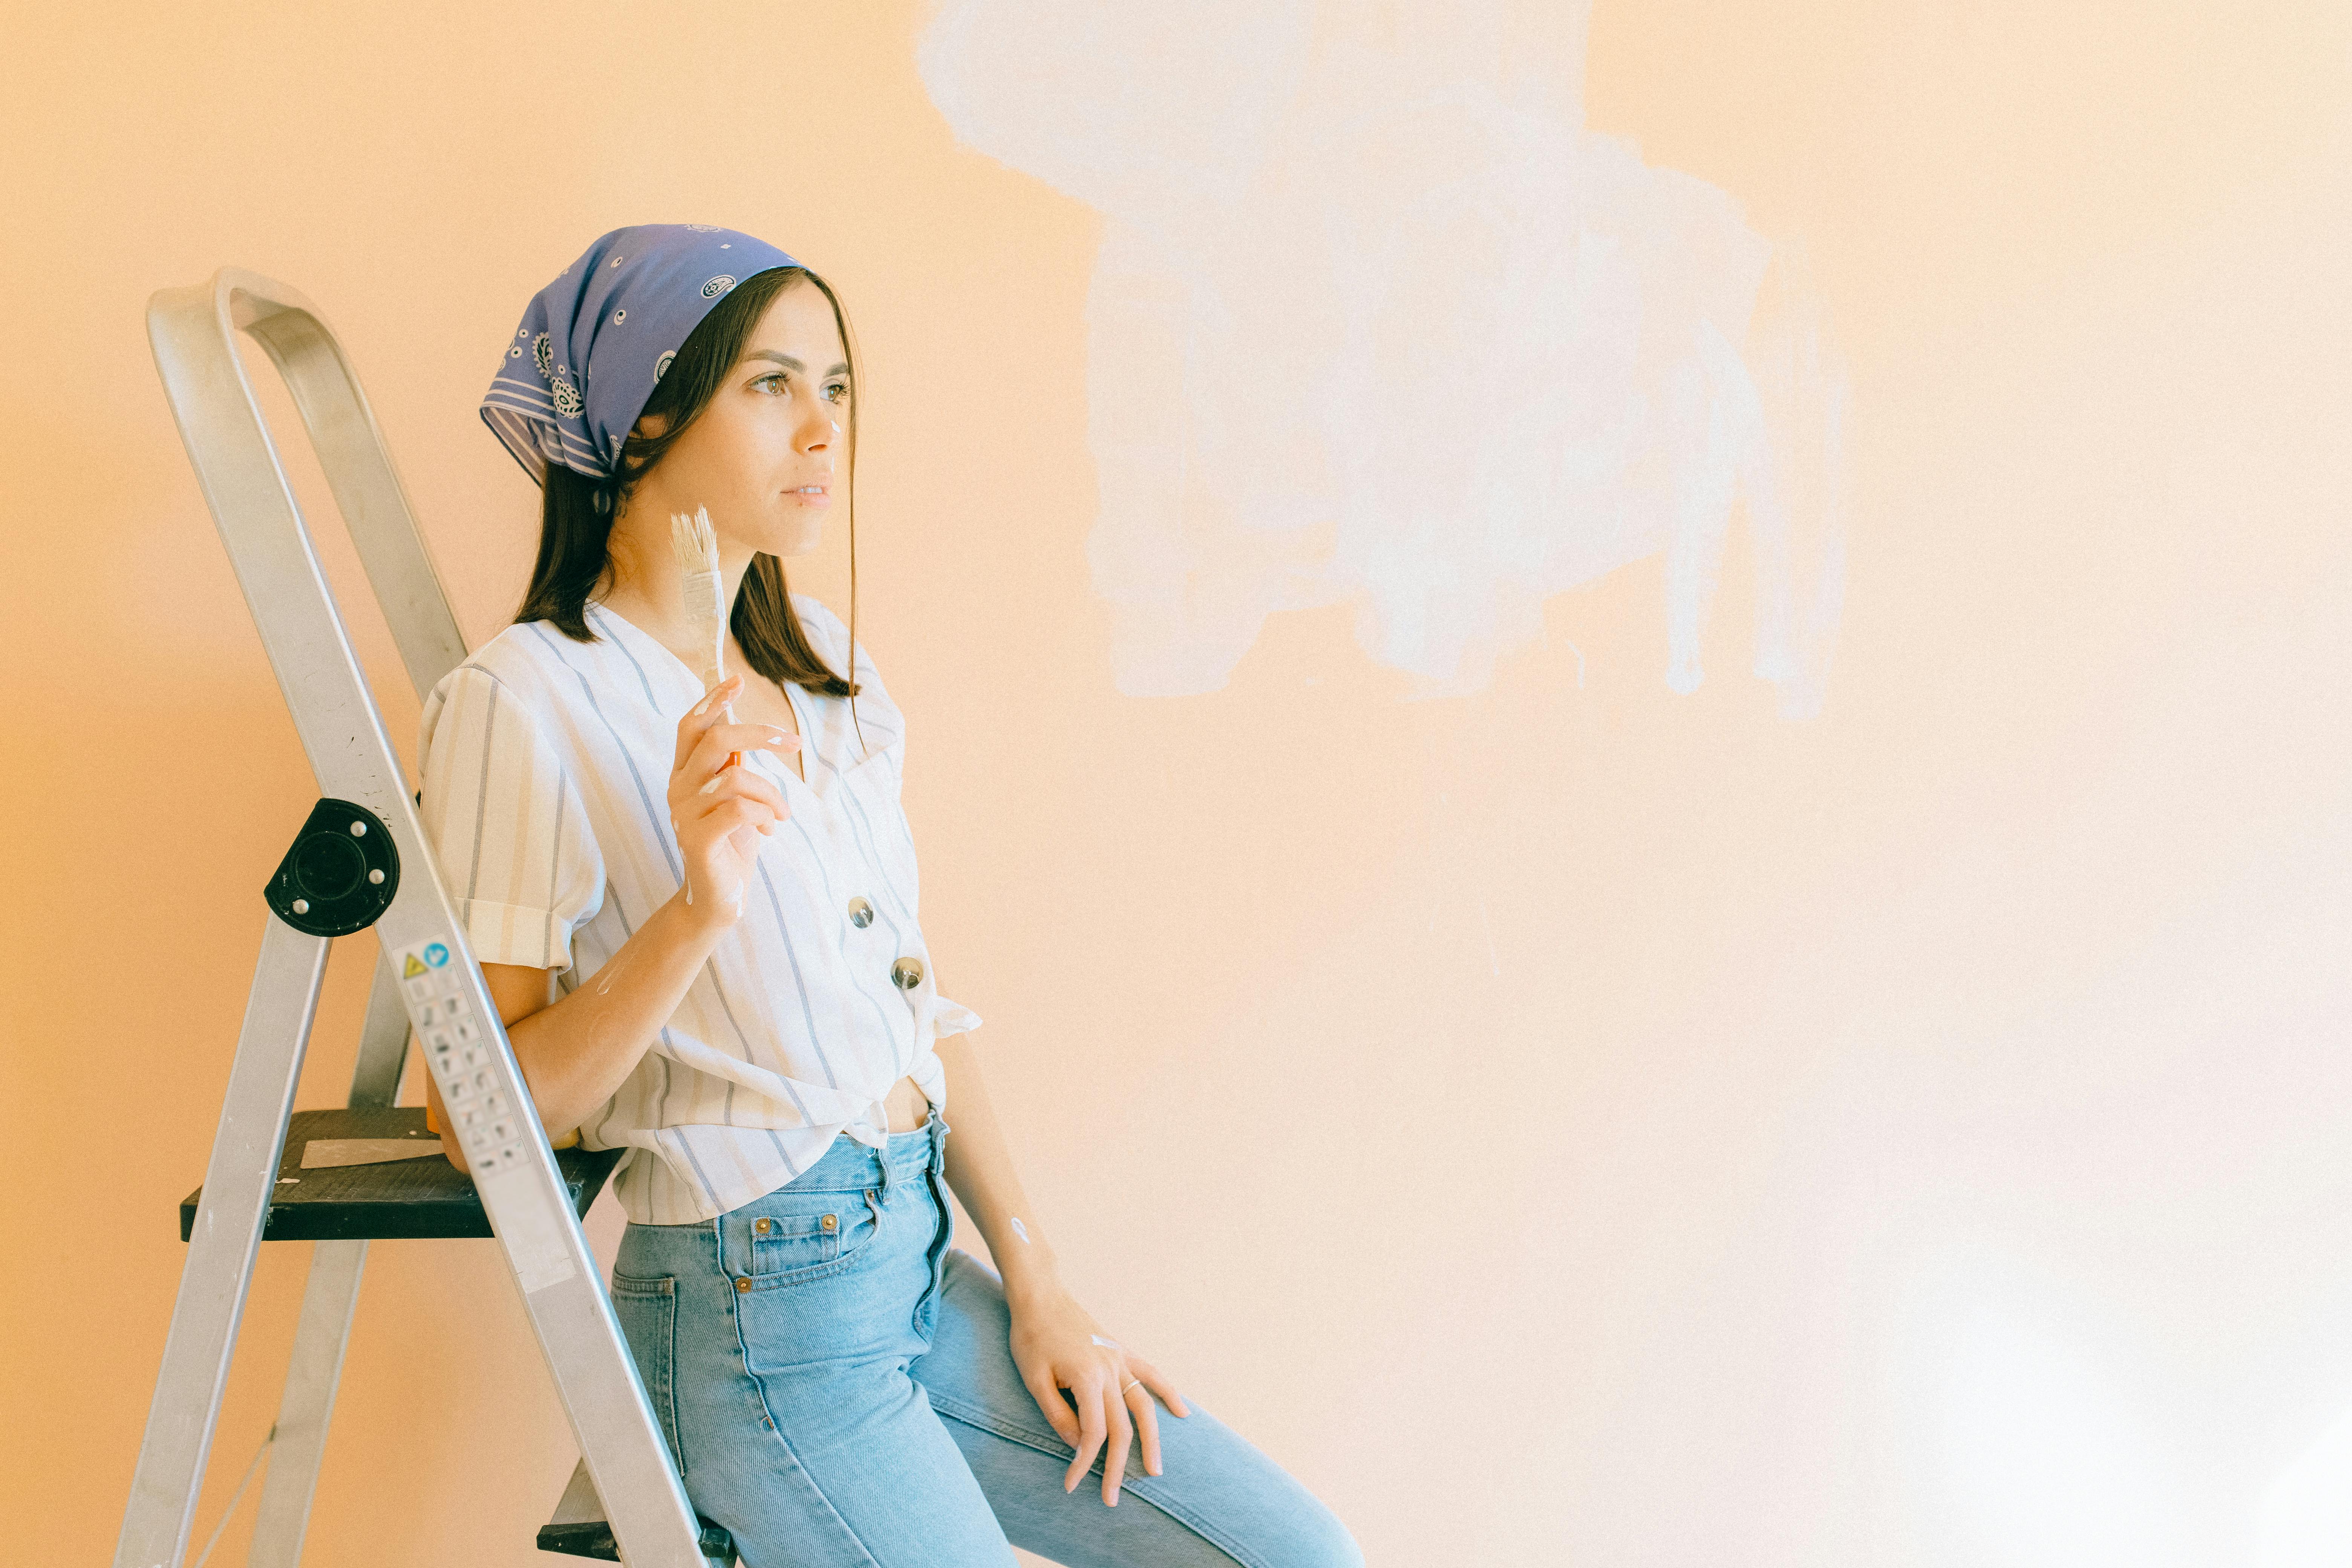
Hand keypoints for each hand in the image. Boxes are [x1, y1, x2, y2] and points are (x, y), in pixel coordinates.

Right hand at [666, 673, 796, 926]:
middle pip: (717, 739)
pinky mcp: (697, 839)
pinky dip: (765, 816)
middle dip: (761, 735)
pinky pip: (740, 809)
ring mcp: (684, 814)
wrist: (720, 899)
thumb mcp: (737, 798)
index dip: (713, 700)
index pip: (691, 726)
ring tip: (781, 816)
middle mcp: (678, 789)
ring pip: (737, 777)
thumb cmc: (732, 844)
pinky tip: (769, 831)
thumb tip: (750, 731)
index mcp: (684, 774)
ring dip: (772, 794)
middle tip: (793, 743)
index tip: (738, 681)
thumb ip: (735, 767)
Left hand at [1007, 1285, 1190, 1505]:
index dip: (1083, 1464)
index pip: (1093, 1434)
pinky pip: (1151, 1374)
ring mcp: (1119, 1360)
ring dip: (1152, 1441)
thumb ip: (1057, 1415)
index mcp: (1087, 1379)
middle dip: (1117, 1467)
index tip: (1071, 1485)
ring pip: (1144, 1407)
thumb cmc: (1031, 1337)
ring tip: (1156, 1471)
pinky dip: (1168, 1393)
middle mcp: (1110, 1371)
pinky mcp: (1121, 1351)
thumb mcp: (1034, 1380)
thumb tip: (1077, 1445)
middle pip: (1121, 1428)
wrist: (1040, 1296)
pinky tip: (1183, 1413)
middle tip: (1112, 1499)